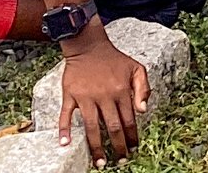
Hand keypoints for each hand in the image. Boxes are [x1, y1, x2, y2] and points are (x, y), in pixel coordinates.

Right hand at [60, 31, 148, 164]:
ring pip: (91, 127)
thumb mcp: (137, 68)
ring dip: (95, 146)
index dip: (132, 136)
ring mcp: (86, 97)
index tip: (134, 149)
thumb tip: (143, 111)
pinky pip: (66, 115)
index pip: (129, 119)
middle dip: (117, 146)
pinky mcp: (70, 96)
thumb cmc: (115, 60)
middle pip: (112, 127)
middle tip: (119, 161)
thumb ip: (143, 89)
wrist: (89, 47)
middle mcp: (105, 96)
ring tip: (99, 162)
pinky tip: (65, 144)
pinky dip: (64, 130)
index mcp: (122, 91)